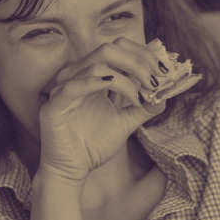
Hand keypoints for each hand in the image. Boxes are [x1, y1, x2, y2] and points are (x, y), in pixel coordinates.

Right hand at [36, 38, 163, 183]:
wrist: (71, 170)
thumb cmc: (93, 144)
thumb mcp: (125, 122)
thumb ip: (143, 107)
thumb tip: (164, 95)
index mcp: (93, 75)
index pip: (119, 49)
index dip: (143, 55)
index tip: (163, 71)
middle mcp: (78, 75)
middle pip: (109, 49)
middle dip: (138, 62)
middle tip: (155, 81)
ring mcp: (64, 88)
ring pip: (96, 65)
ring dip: (125, 80)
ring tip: (138, 99)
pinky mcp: (54, 105)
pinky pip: (73, 86)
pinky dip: (94, 84)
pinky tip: (111, 87)